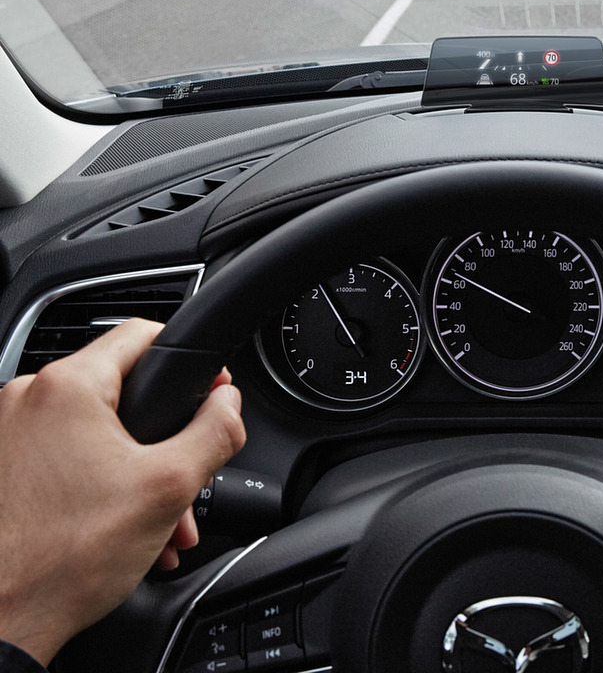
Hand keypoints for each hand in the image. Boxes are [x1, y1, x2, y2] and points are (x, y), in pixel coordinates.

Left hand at [0, 319, 245, 665]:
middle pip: (123, 390)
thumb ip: (214, 431)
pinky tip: (124, 523)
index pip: (143, 333)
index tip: (212, 390)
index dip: (190, 360)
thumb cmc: (67, 557)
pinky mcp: (4, 465)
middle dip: (166, 436)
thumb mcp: (172, 485)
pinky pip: (67, 455)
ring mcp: (8, 433)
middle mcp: (27, 399)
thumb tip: (229, 403)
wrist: (1, 620)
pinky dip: (101, 481)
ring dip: (138, 468)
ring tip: (159, 517)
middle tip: (188, 473)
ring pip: (97, 429)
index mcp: (67, 387)